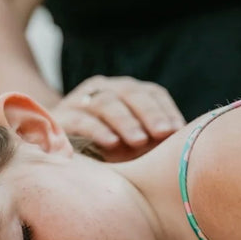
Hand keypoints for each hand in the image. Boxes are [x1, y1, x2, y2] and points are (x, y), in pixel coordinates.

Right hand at [52, 76, 184, 161]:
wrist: (56, 147)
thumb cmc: (105, 150)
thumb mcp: (133, 144)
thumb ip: (154, 141)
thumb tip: (184, 147)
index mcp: (127, 92)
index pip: (151, 93)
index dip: (164, 110)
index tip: (177, 130)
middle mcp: (105, 89)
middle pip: (130, 93)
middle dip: (149, 114)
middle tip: (163, 134)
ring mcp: (81, 99)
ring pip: (106, 103)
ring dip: (125, 121)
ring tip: (139, 140)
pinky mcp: (62, 116)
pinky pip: (81, 119)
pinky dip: (98, 130)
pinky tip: (111, 143)